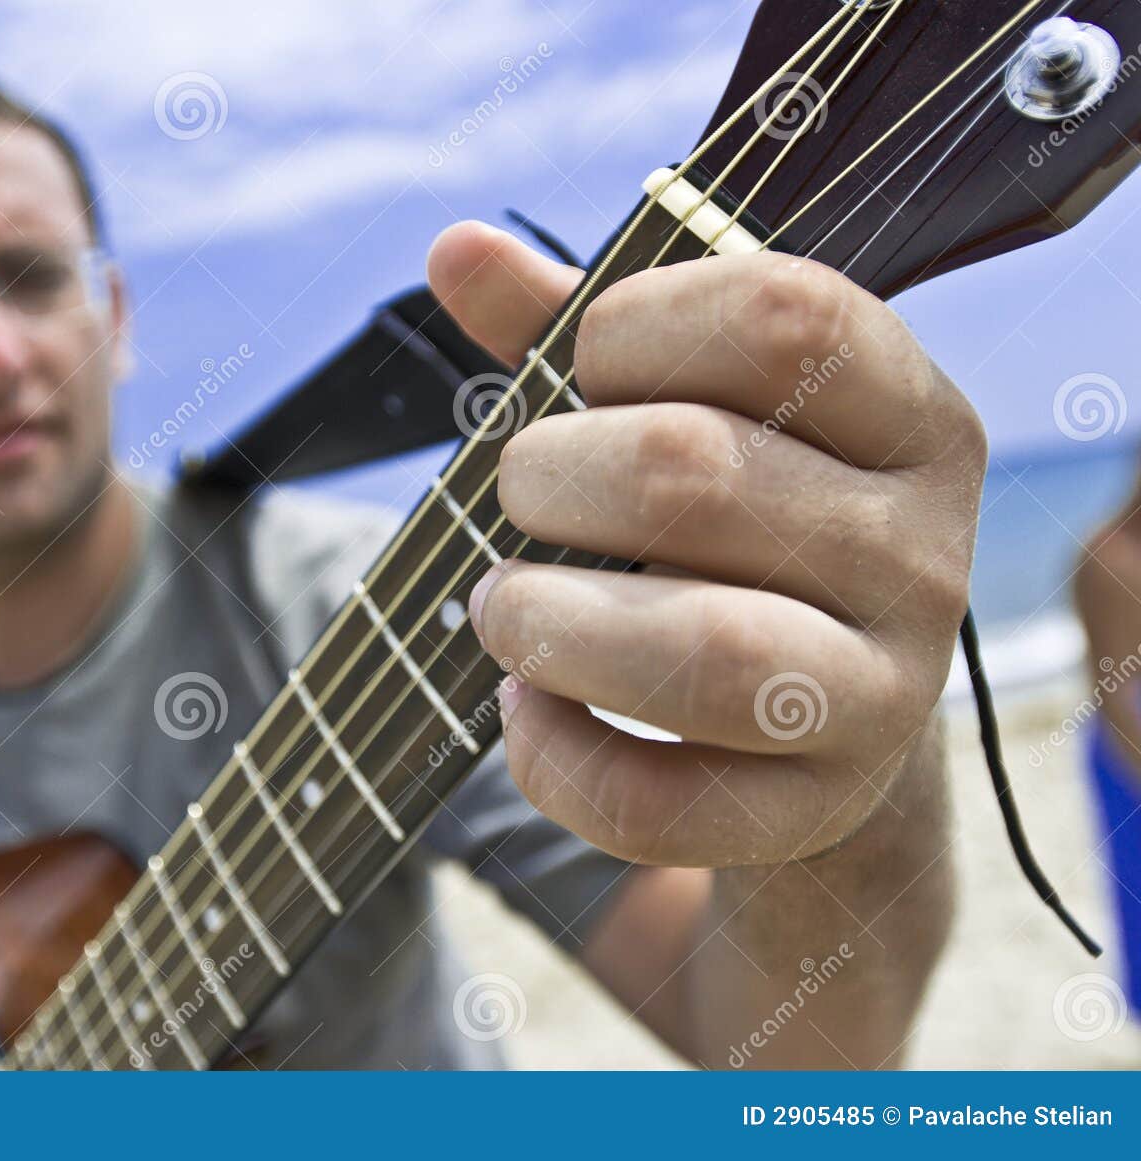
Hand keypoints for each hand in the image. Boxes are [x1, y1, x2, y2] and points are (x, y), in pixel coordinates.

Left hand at [428, 221, 986, 867]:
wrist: (815, 719)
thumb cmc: (732, 529)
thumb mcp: (681, 408)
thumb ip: (576, 325)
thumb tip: (456, 248)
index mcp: (908, 416)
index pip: (784, 317)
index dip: (635, 325)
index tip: (584, 370)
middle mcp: (923, 551)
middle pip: (694, 474)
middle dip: (549, 477)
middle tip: (520, 495)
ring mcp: (883, 694)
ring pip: (703, 651)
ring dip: (549, 623)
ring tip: (503, 608)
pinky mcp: (814, 809)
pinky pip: (663, 803)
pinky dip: (555, 755)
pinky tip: (527, 708)